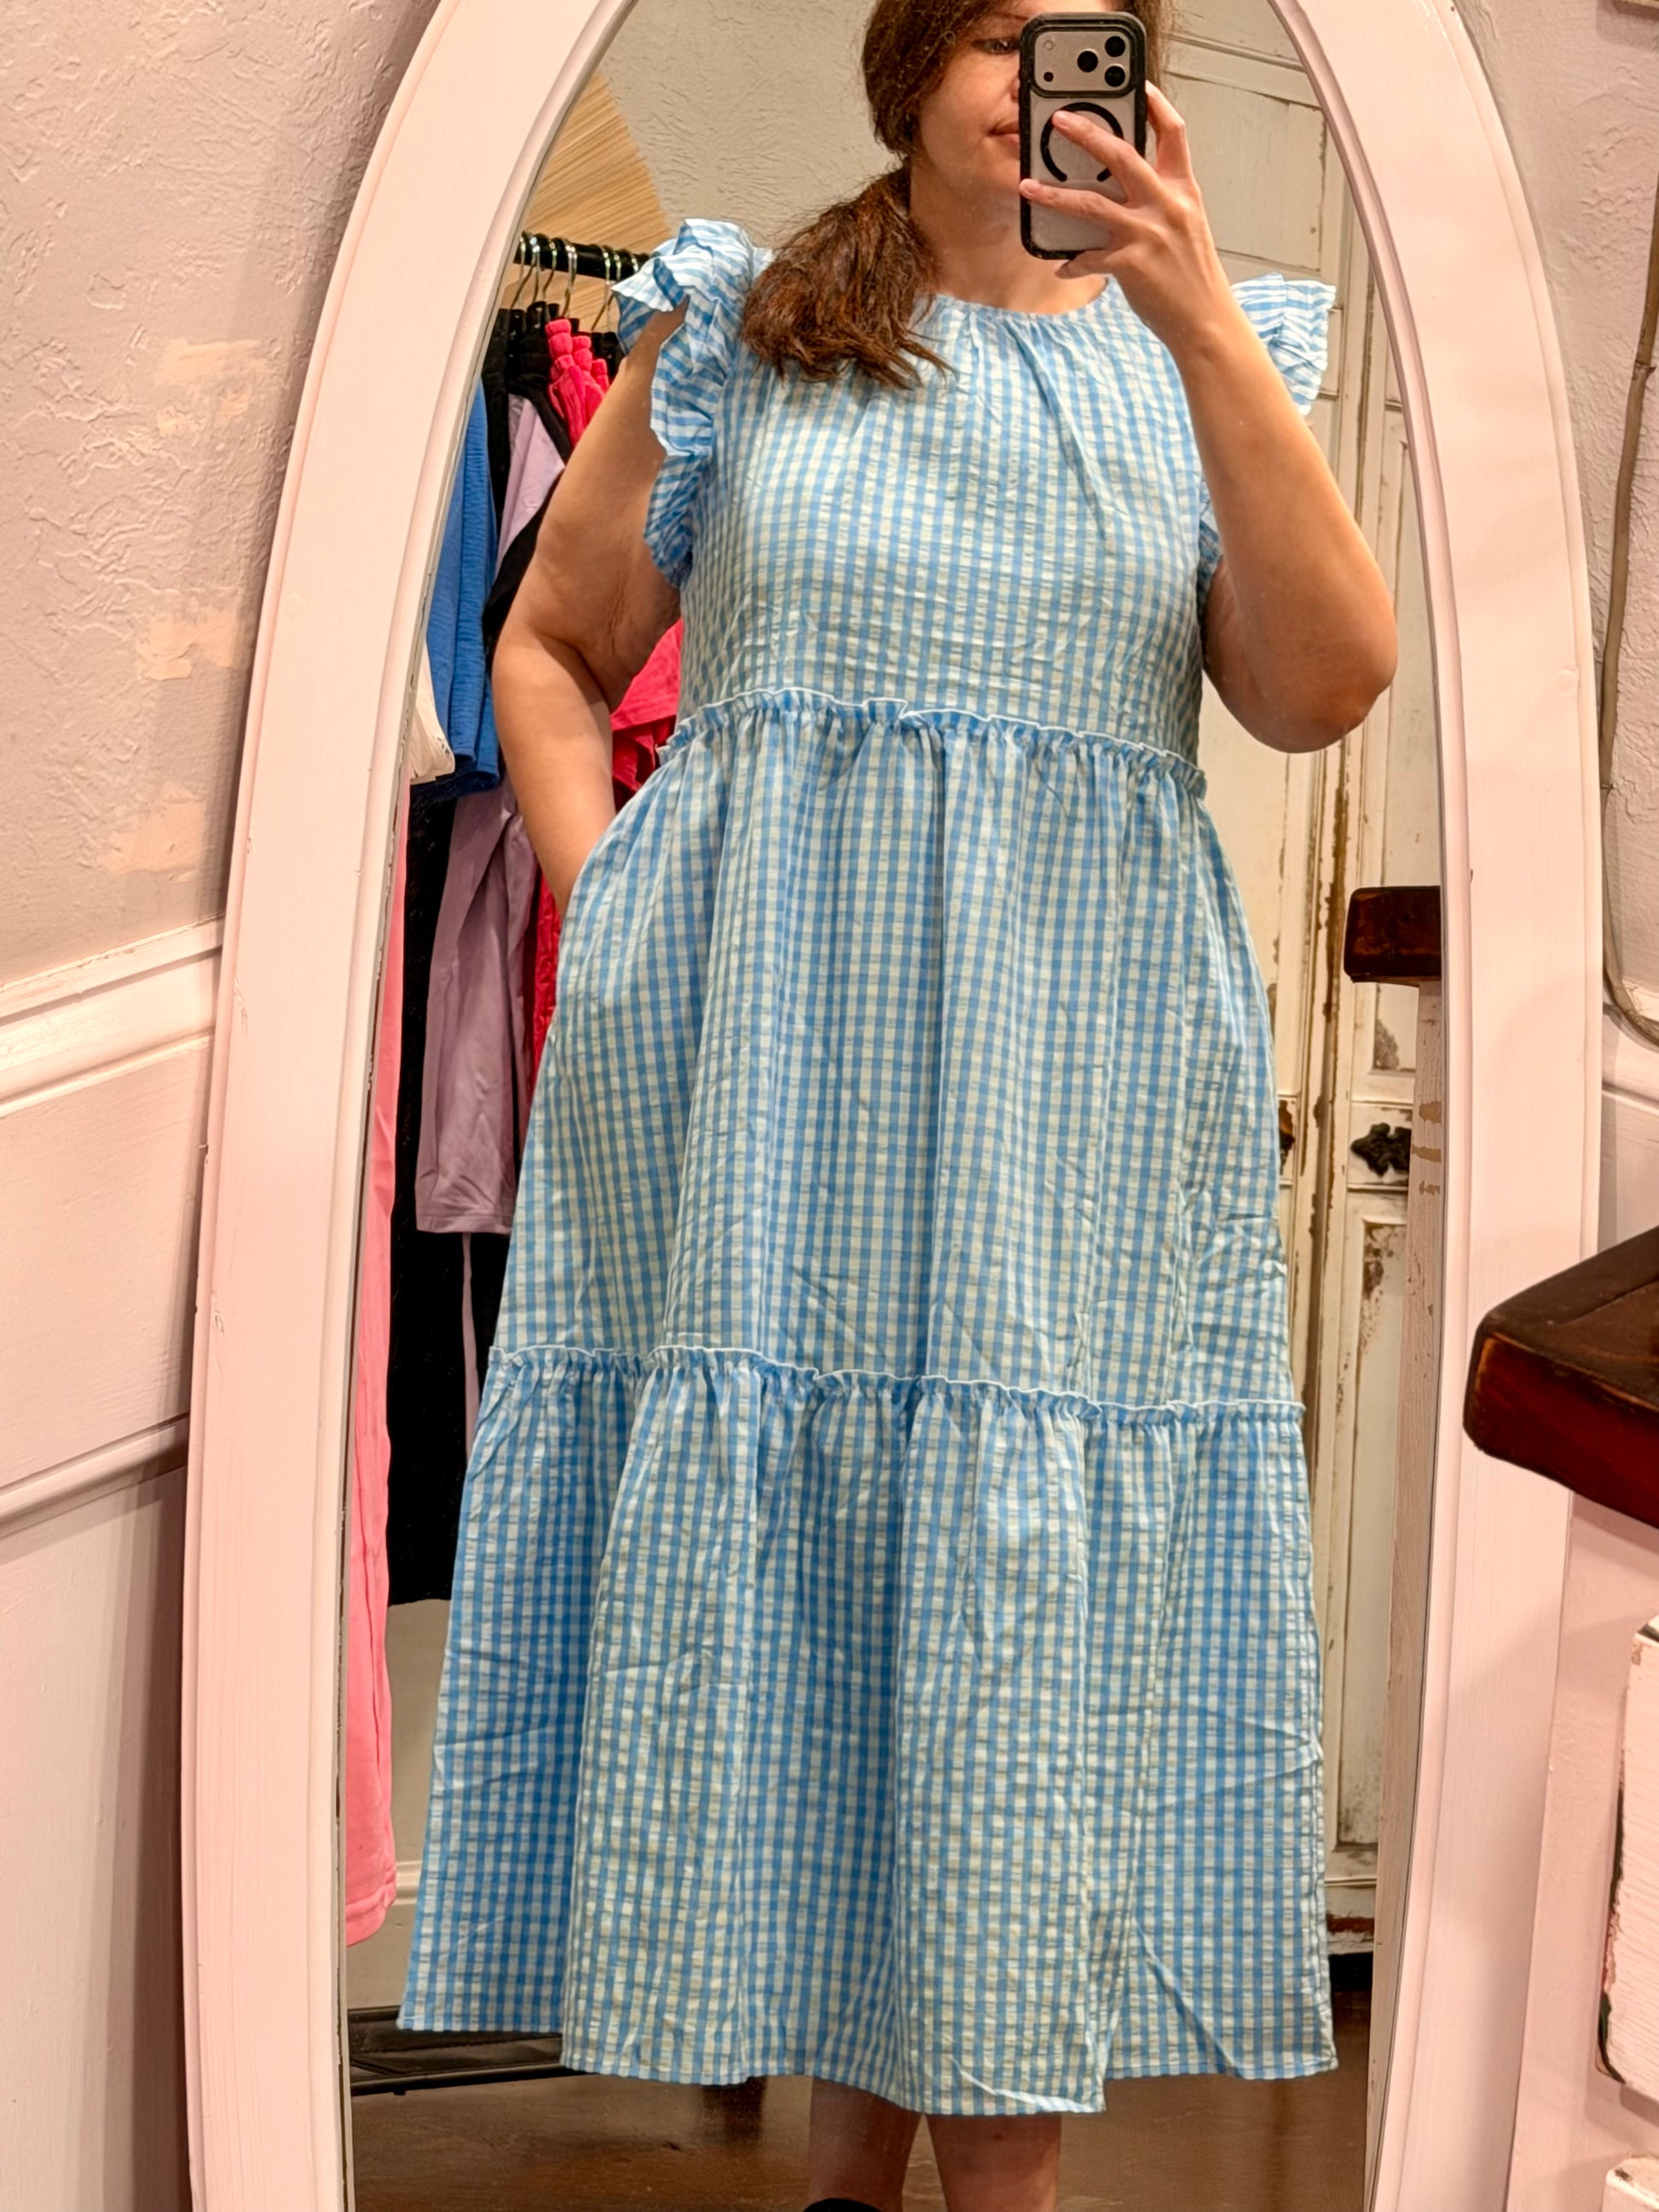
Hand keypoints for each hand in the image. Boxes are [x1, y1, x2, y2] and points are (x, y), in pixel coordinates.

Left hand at [1018, 82, 1239, 361]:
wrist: (1206, 321)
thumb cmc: (1193, 276)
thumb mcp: (1187, 226)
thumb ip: (1160, 201)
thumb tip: (1122, 189)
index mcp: (1183, 190)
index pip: (1173, 132)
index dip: (1154, 104)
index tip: (1135, 85)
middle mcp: (1166, 205)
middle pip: (1122, 155)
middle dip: (1086, 133)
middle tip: (1059, 121)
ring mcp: (1148, 234)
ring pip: (1092, 202)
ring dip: (1054, 195)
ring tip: (1028, 187)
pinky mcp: (1130, 264)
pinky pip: (1088, 257)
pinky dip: (1071, 262)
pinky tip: (1061, 266)